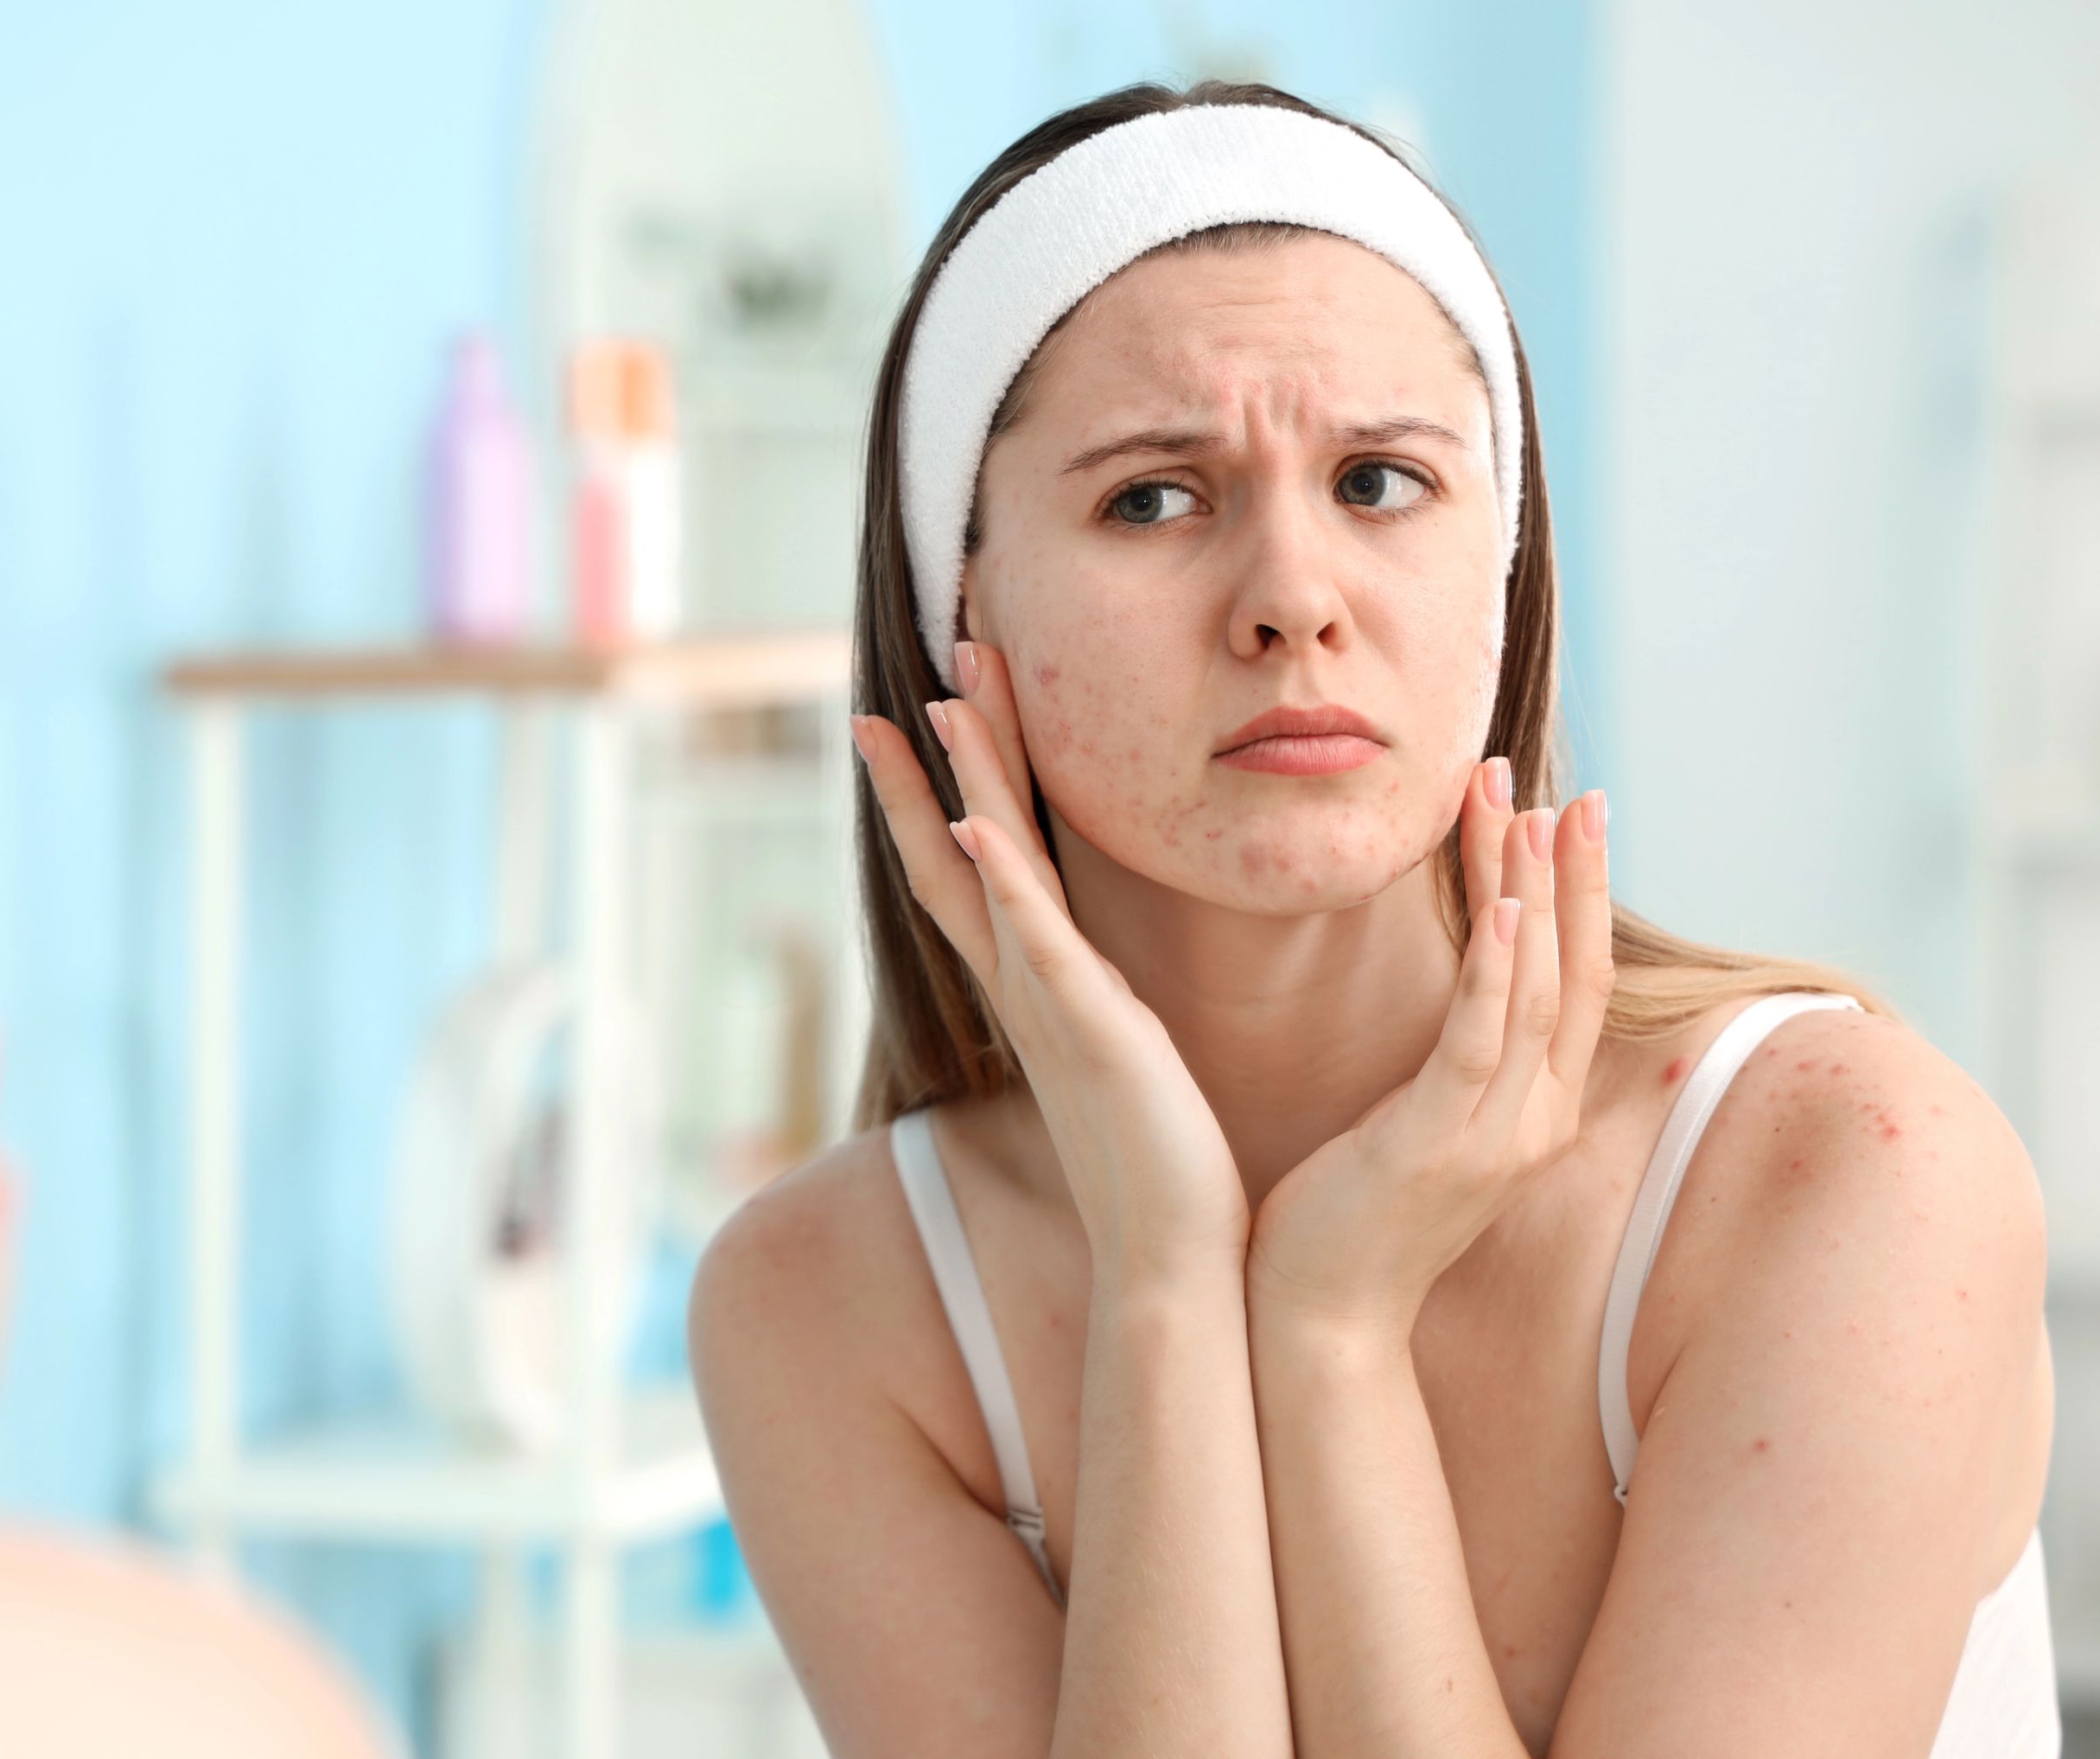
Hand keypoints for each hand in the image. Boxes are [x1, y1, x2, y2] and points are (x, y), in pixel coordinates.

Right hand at [853, 639, 1246, 1283]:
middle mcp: (1025, 989)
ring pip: (987, 874)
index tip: (929, 716)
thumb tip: (1098, 980)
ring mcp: (1048, 1007)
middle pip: (962, 848)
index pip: (976, 871)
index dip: (945, 792)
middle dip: (946, 756)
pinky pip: (1035, 942)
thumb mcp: (1126, 1059)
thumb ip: (1101, 1007)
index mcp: (1040, 989)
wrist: (1170, 1258)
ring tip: (943, 702)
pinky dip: (1003, 882)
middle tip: (934, 665)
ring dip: (963, 784)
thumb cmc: (1157, 1164)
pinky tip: (976, 823)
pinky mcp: (1089, 1032)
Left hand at [1244, 763, 1614, 1338]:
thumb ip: (1458, 1064)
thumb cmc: (1356, 1215)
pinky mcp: (1435, 1145)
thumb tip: (1472, 998)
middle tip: (1573, 791)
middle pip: (1572, 977)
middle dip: (1573, 878)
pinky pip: (1476, 1042)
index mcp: (1534, 1114)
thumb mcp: (1426, 1129)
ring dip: (1532, 895)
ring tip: (1526, 811)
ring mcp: (1492, 1138)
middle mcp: (1533, 1123)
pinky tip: (1498, 905)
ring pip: (1533, 994)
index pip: (1577, 986)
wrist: (1320, 1318)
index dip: (1581, 900)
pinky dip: (1494, 970)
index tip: (1570, 816)